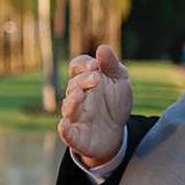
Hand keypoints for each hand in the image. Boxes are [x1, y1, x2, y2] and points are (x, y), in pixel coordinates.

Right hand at [58, 45, 133, 167]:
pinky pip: (66, 132)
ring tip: (80, 96)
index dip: (83, 64)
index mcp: (85, 79)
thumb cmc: (116, 103)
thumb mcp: (120, 81)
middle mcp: (76, 96)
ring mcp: (75, 116)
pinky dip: (64, 128)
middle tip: (96, 78)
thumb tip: (102, 48)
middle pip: (73, 85)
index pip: (76, 66)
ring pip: (67, 107)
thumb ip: (112, 65)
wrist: (118, 132)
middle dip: (83, 81)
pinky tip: (64, 123)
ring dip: (72, 101)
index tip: (96, 65)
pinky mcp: (76, 136)